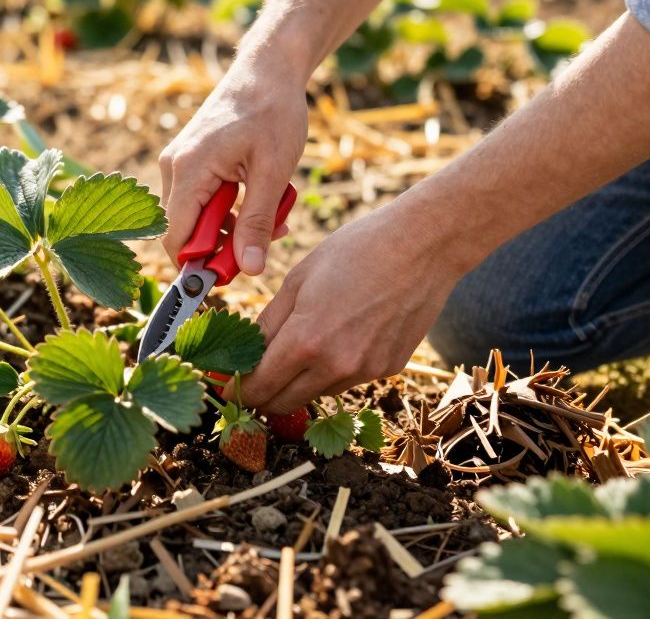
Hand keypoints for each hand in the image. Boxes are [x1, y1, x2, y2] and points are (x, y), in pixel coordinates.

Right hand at [159, 68, 306, 273]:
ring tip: (274, 220)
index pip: (176, 238)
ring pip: (195, 217)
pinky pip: (202, 199)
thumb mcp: (273, 172)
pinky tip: (261, 202)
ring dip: (231, 228)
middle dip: (224, 245)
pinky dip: (229, 209)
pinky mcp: (190, 160)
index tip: (232, 277)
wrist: (268, 69)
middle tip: (266, 242)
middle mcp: (173, 167)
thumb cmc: (273, 112)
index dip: (198, 265)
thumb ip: (258, 223)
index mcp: (188, 170)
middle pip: (185, 230)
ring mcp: (179, 163)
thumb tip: (250, 270)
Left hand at [225, 202, 465, 414]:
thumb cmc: (356, 251)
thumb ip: (267, 323)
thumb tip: (243, 353)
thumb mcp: (298, 280)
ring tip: (298, 348)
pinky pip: (347, 380)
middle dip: (262, 395)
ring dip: (298, 381)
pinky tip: (339, 336)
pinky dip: (332, 369)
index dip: (237, 390)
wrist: (423, 246)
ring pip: (315, 393)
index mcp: (306, 341)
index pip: (259, 387)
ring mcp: (365, 371)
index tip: (226, 387)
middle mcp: (336, 366)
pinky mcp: (388, 369)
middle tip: (252, 377)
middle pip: (283, 402)